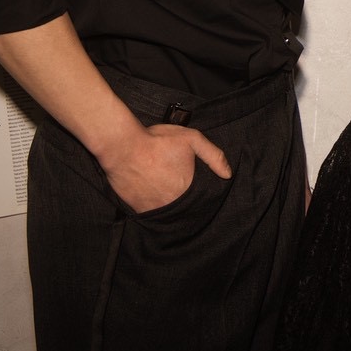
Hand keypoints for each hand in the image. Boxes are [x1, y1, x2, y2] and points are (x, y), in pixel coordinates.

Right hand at [97, 122, 231, 213]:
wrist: (122, 147)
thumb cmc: (156, 141)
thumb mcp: (191, 139)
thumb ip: (213, 156)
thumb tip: (227, 174)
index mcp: (187, 191)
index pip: (200, 201)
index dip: (198, 193)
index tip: (193, 184)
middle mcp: (171, 205)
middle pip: (183, 206)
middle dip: (183, 197)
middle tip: (176, 183)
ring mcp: (153, 209)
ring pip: (167, 210)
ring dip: (168, 202)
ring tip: (164, 187)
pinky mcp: (137, 209)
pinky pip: (150, 211)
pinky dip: (153, 204)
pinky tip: (152, 191)